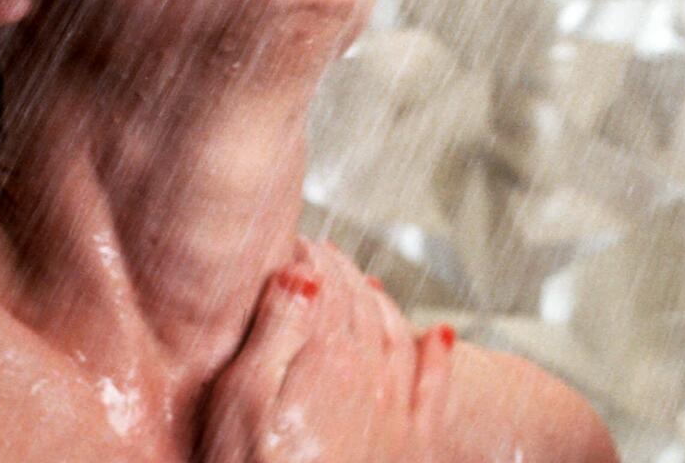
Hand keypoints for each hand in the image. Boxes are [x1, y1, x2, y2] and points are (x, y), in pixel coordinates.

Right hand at [197, 239, 454, 462]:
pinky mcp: (410, 447)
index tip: (296, 243)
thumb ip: (275, 332)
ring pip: (397, 334)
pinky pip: (433, 390)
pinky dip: (440, 358)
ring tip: (365, 279)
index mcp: (330, 358)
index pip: (326, 287)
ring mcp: (395, 412)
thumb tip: (302, 275)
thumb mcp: (242, 400)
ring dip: (381, 301)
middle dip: (342, 272)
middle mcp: (372, 377)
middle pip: (361, 304)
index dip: (311, 259)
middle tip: (324, 252)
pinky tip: (442, 337)